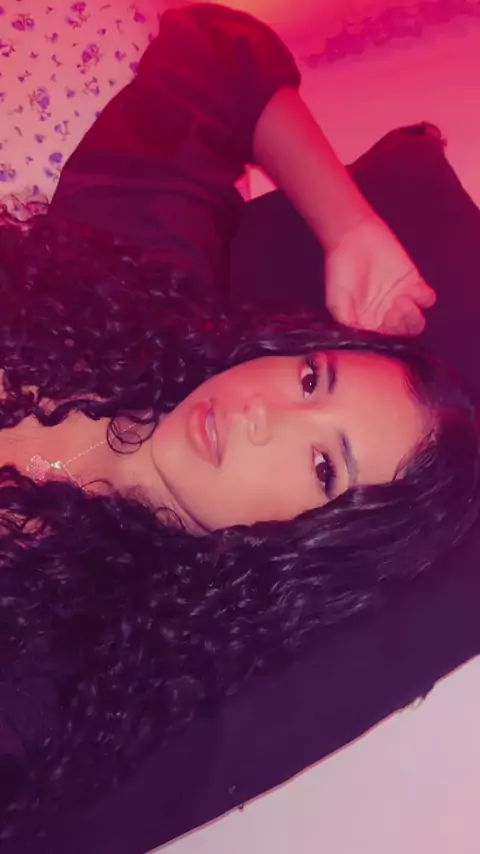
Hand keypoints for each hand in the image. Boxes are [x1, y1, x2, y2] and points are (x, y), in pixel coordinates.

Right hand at [324, 216, 435, 334]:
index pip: (384, 340)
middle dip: (402, 326)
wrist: (353, 238)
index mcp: (369, 323)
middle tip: (394, 310)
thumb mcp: (336, 302)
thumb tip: (358, 341)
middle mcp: (386, 315)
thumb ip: (348, 323)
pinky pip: (426, 299)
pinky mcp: (413, 283)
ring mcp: (401, 300)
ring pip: (417, 320)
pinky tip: (412, 291)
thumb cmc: (341, 270)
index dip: (387, 337)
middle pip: (403, 332)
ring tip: (402, 301)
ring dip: (413, 316)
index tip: (383, 324)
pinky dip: (423, 299)